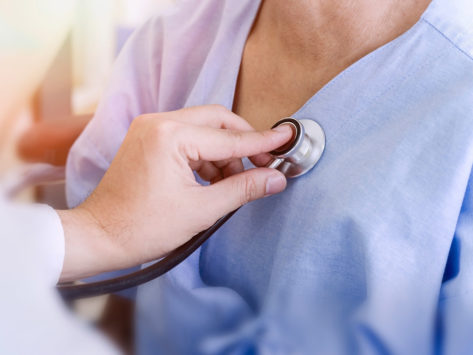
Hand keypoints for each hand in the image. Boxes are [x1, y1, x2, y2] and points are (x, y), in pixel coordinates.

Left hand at [57, 105, 291, 280]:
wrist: (99, 236)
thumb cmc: (142, 228)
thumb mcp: (201, 210)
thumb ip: (243, 189)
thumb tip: (276, 178)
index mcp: (171, 136)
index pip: (229, 138)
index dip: (262, 142)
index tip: (287, 138)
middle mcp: (159, 122)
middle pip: (217, 121)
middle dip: (242, 143)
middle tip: (264, 164)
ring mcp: (150, 128)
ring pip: (203, 130)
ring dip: (223, 153)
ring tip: (229, 184)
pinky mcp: (147, 138)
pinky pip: (187, 138)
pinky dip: (204, 157)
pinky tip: (210, 181)